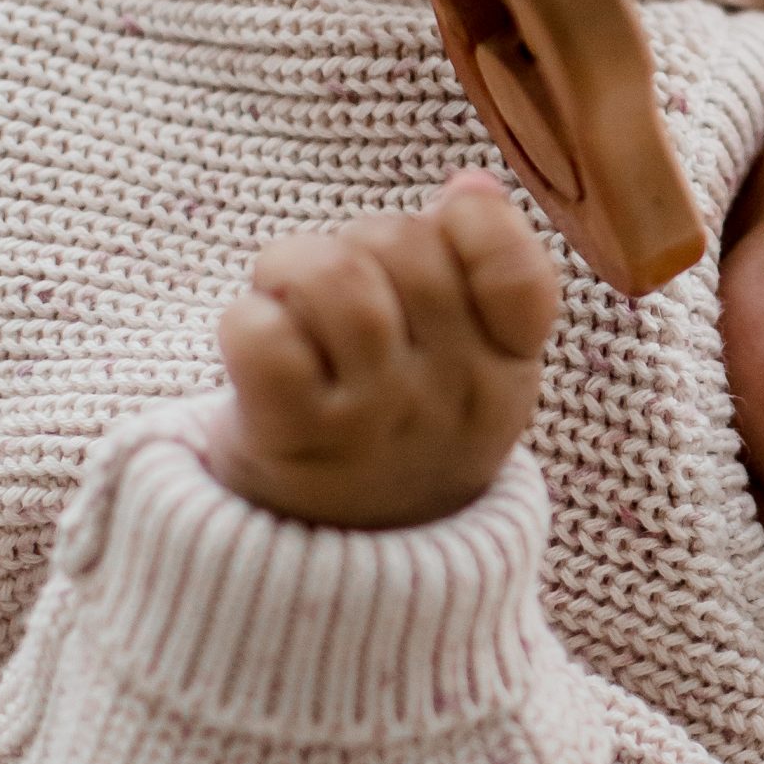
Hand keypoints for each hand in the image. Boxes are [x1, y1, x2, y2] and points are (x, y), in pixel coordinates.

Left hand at [207, 174, 561, 528]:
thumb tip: (471, 186)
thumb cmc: (398, 436)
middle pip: (404, 246)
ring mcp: (376, 420)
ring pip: (334, 282)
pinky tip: (254, 351)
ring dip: (289, 269)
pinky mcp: (294, 441)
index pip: (518, 270)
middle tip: (333, 288)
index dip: (472, 225)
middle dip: (353, 241)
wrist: (347, 577)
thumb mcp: (470, 369)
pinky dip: (245, 322)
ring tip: (284, 302)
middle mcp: (452, 396)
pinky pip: (264, 336)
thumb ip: (479, 277)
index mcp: (506, 370)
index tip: (440, 241)